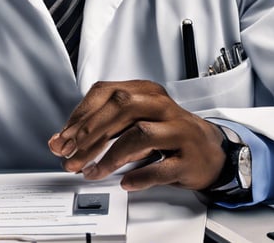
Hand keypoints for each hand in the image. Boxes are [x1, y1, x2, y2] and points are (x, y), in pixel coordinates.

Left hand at [48, 80, 225, 191]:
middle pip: (120, 108)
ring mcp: (178, 130)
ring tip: (93, 172)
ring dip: (110, 156)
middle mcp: (162, 106)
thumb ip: (102, 128)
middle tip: (70, 157)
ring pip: (140, 134)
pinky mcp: (188, 157)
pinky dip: (140, 176)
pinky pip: (162, 166)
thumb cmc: (167, 134)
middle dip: (89, 135)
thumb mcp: (135, 122)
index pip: (106, 92)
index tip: (63, 138)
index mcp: (146, 91)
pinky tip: (126, 182)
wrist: (211, 151)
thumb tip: (62, 140)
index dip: (80, 115)